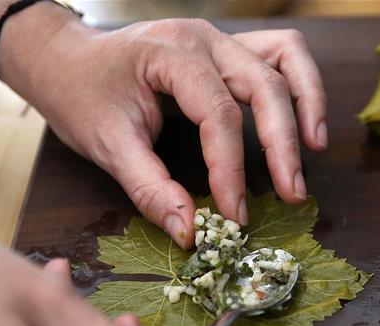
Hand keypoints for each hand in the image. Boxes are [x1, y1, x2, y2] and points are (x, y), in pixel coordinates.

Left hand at [0, 8, 326, 246]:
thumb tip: (191, 233)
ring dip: (308, 102)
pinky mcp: (230, 50)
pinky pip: (282, 56)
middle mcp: (204, 40)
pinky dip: (300, 87)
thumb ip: (150, 189)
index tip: (235, 216)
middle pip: (264, 85)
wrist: (65, 58)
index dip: (231, 169)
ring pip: (287, 57)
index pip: (218, 114)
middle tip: (293, 193)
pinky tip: (304, 125)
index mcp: (171, 55)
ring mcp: (221, 40)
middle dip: (283, 144)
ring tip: (314, 149)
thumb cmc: (81, 96)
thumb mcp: (107, 146)